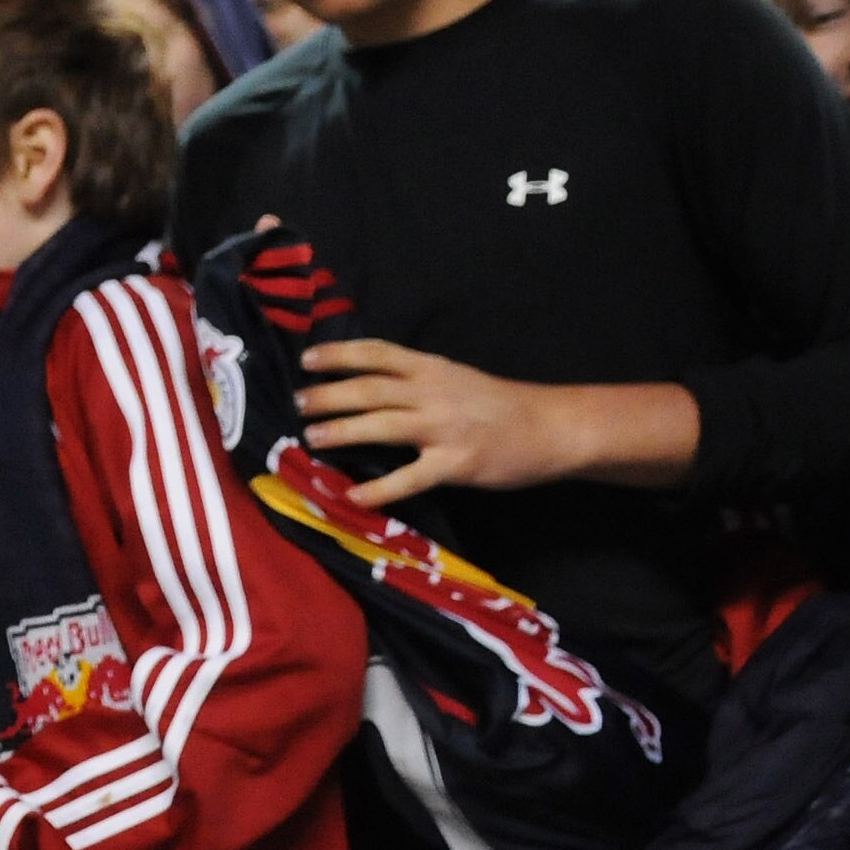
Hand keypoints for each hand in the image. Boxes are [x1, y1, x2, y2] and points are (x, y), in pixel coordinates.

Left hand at [296, 342, 578, 503]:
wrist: (553, 426)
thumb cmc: (501, 405)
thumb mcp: (457, 379)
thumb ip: (417, 382)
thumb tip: (368, 388)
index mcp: (433, 367)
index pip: (378, 353)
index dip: (340, 354)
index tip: (308, 358)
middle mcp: (434, 392)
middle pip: (370, 388)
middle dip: (329, 395)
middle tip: (297, 403)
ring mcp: (444, 428)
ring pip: (382, 425)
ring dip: (342, 431)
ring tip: (310, 438)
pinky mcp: (455, 464)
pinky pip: (409, 478)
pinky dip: (379, 489)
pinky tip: (353, 496)